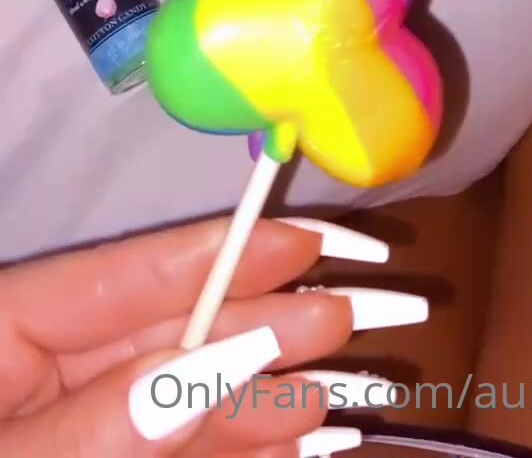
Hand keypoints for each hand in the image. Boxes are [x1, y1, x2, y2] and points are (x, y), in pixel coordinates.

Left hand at [0, 217, 360, 455]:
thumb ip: (108, 427)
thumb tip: (223, 359)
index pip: (114, 282)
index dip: (212, 257)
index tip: (300, 241)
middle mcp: (34, 380)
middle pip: (159, 339)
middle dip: (255, 328)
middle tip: (350, 313)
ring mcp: (69, 437)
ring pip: (178, 406)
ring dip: (261, 403)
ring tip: (342, 391)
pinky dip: (236, 457)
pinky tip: (299, 449)